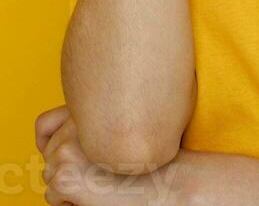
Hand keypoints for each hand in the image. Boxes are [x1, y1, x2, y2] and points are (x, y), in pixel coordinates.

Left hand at [35, 104, 184, 204]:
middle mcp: (73, 125)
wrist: (167, 180)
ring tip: (98, 183)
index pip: (43, 125)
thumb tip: (50, 140)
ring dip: (68, 185)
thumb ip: (93, 121)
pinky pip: (52, 197)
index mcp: (86, 109)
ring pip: (49, 176)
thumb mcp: (121, 127)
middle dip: (66, 167)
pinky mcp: (65, 177)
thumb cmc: (148, 158)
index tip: (79, 156)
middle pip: (48, 154)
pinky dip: (68, 203)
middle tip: (97, 172)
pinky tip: (94, 196)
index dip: (57, 144)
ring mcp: (67, 151)